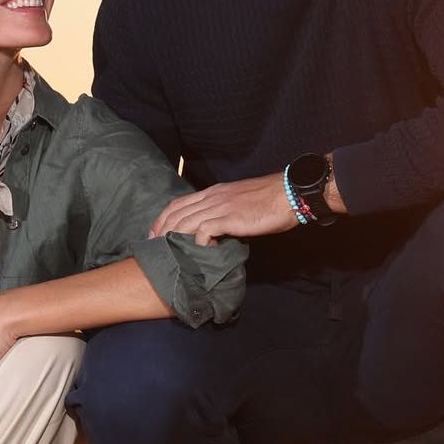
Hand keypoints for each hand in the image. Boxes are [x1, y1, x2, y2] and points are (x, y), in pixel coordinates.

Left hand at [150, 172, 298, 241]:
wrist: (289, 193)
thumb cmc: (270, 200)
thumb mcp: (240, 201)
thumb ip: (225, 211)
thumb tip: (216, 228)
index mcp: (214, 192)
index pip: (179, 203)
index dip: (163, 217)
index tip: (155, 232)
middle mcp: (213, 197)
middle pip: (177, 213)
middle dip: (162, 230)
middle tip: (155, 246)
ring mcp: (221, 206)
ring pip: (186, 222)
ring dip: (175, 238)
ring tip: (171, 251)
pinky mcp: (231, 217)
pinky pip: (205, 230)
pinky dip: (199, 242)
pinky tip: (203, 251)